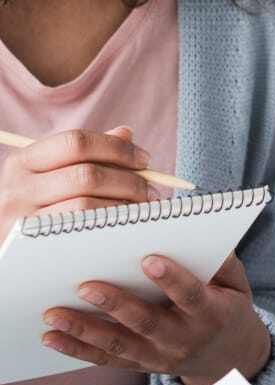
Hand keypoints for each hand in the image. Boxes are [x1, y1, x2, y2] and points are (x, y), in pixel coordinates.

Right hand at [0, 126, 152, 238]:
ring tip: (142, 208)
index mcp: (24, 161)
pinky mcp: (32, 248)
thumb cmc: (35, 205)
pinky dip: (109, 226)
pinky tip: (123, 224)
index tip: (144, 159)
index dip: (117, 148)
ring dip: (124, 206)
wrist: (7, 250)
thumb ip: (86, 154)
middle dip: (129, 181)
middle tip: (151, 189)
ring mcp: (22, 220)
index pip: (77, 142)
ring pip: (86, 206)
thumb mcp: (51, 174)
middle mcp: (17, 188)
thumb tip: (126, 134)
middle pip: (87, 175)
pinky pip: (80, 233)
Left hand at [41, 252, 270, 384]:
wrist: (226, 357)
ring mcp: (158, 356)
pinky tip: (53, 337)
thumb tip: (207, 237)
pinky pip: (105, 358)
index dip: (171, 278)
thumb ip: (225, 263)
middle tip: (86, 286)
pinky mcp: (139, 364)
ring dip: (84, 329)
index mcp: (211, 313)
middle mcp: (182, 338)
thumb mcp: (239, 285)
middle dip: (115, 303)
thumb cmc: (229, 309)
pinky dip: (76, 349)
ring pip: (118, 343)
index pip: (190, 295)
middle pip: (146, 322)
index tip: (149, 259)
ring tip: (54, 314)